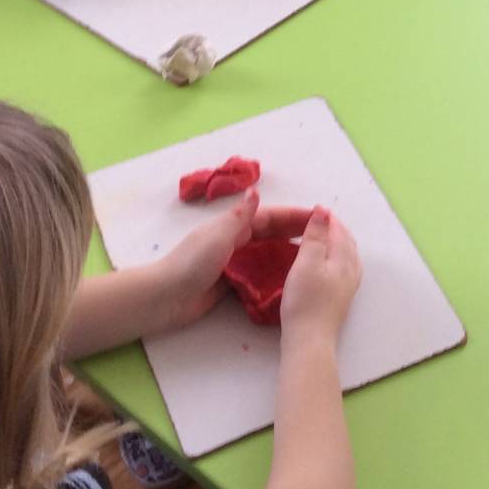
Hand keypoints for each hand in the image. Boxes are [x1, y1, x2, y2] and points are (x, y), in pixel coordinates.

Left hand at [153, 190, 314, 331]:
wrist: (166, 297)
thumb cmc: (190, 264)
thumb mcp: (218, 237)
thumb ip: (239, 217)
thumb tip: (255, 190)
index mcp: (232, 226)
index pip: (270, 217)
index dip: (294, 216)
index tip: (318, 216)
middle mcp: (234, 240)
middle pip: (271, 232)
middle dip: (295, 231)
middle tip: (322, 235)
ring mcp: (232, 261)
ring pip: (266, 252)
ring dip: (287, 251)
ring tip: (311, 257)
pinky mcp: (230, 281)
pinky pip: (258, 273)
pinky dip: (274, 272)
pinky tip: (288, 279)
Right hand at [279, 207, 360, 343]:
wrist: (310, 340)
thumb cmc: (305, 300)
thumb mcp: (306, 263)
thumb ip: (316, 236)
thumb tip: (324, 211)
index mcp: (344, 258)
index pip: (338, 229)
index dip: (325, 217)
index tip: (308, 211)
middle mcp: (352, 269)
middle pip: (346, 240)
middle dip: (332, 227)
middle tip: (314, 220)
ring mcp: (349, 285)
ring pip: (347, 254)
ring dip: (336, 241)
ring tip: (320, 237)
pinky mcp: (342, 297)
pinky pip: (344, 267)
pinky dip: (336, 256)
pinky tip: (327, 263)